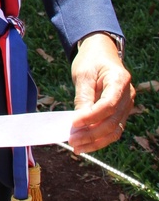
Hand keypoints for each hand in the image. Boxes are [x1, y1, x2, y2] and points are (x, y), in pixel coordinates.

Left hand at [68, 33, 133, 154]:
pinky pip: (112, 130)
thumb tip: (78, 122)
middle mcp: (127, 95)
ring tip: (77, 147)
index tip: (73, 123)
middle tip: (72, 140)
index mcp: (120, 80)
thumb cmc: (91, 60)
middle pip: (112, 121)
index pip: (108, 105)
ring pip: (114, 130)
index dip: (91, 117)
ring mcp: (126, 105)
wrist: (101, 53)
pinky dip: (99, 139)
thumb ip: (83, 98)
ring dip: (95, 142)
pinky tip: (84, 144)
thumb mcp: (83, 75)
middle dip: (91, 134)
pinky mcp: (120, 112)